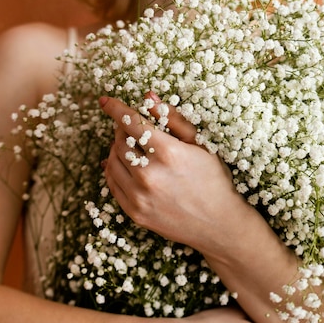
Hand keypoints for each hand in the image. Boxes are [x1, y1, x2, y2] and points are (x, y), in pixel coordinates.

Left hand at [99, 94, 235, 250]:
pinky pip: (113, 185)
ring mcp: (140, 196)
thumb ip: (173, 119)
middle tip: (130, 130)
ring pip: (112, 162)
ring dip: (116, 150)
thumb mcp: (201, 145)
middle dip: (121, 131)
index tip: (105, 101)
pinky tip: (124, 166)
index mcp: (168, 153)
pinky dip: (113, 171)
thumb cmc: (214, 180)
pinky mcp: (135, 213)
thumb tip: (148, 97)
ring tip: (130, 148)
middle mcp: (149, 175)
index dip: (115, 108)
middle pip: (119, 142)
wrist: (218, 224)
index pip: (130, 122)